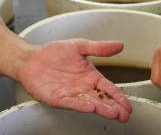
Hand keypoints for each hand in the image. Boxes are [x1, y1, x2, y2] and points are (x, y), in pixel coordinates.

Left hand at [17, 38, 132, 122]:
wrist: (32, 58)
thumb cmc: (55, 52)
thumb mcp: (80, 46)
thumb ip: (99, 48)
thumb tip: (120, 45)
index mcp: (91, 77)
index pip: (108, 89)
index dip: (118, 97)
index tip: (128, 106)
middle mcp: (83, 88)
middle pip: (101, 99)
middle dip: (113, 108)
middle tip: (124, 115)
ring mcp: (71, 94)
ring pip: (89, 103)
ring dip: (101, 109)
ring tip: (112, 113)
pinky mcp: (57, 98)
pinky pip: (70, 103)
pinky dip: (80, 106)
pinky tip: (89, 107)